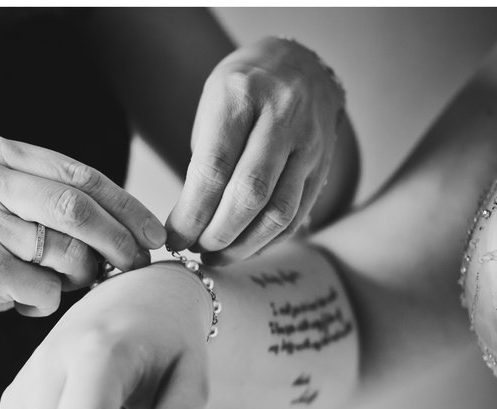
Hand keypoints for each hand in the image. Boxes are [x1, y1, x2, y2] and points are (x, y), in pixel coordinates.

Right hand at [0, 135, 165, 352]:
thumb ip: (58, 205)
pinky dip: (45, 305)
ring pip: (68, 252)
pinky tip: (19, 304)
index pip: (81, 175)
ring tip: (56, 286)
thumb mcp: (8, 213)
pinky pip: (46, 290)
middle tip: (137, 266)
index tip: (156, 235)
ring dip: (78, 279)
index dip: (127, 207)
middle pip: (79, 208)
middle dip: (119, 242)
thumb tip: (140, 229)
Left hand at [167, 36, 344, 261]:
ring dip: (243, 246)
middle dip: (217, 233)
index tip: (174, 237)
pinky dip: (267, 241)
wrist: (299, 64)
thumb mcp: (213, 105)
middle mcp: (281, 117)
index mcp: (241, 96)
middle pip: (250, 193)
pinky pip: (296, 215)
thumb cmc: (243, 90)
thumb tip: (189, 224)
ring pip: (279, 211)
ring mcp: (308, 143)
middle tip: (194, 250)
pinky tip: (243, 248)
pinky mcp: (322, 166)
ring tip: (215, 256)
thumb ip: (204, 159)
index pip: (214, 168)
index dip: (191, 212)